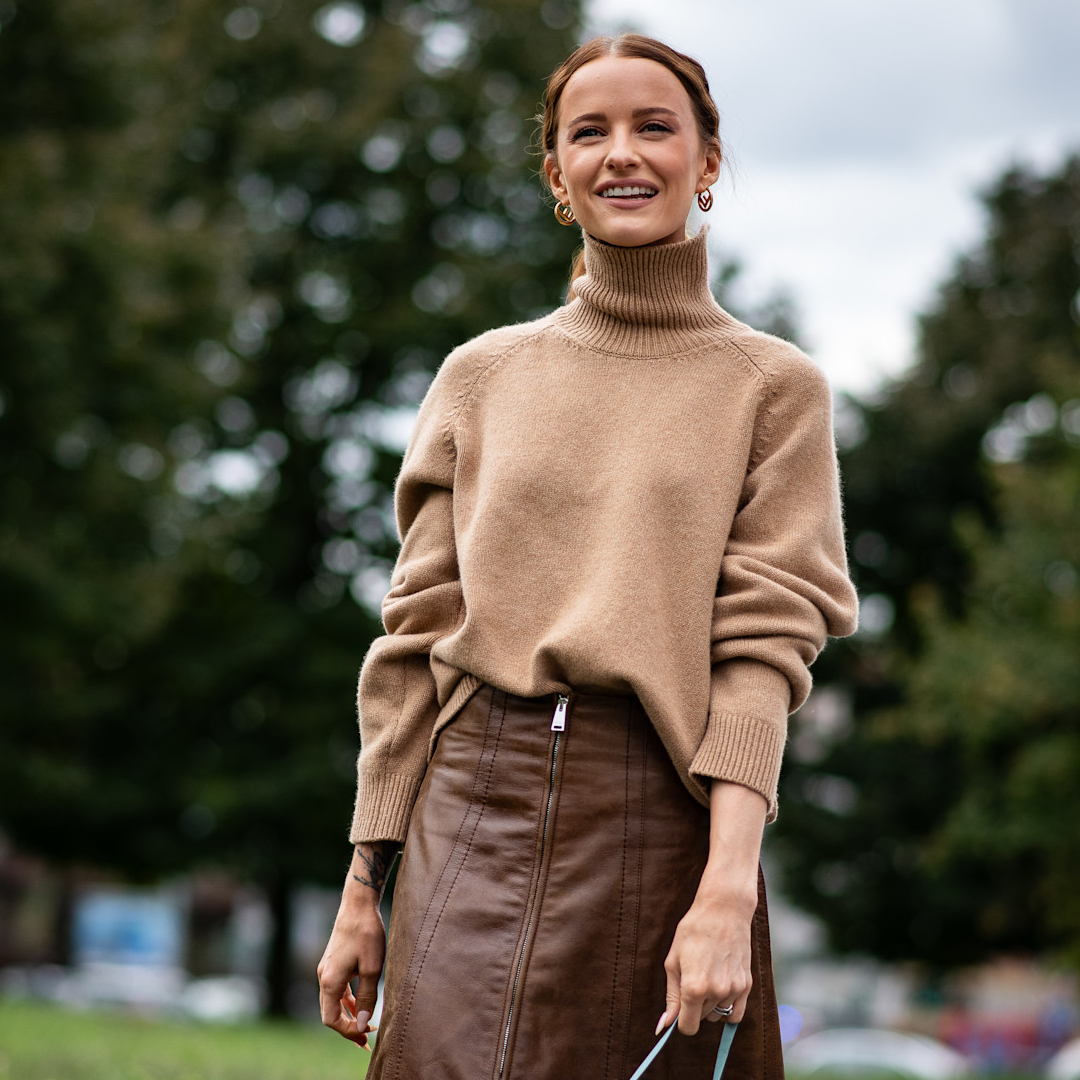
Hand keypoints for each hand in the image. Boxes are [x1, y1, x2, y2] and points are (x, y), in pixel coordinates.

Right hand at [317, 842, 396, 1047]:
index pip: (331, 1019)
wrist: (358, 903)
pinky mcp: (333, 961)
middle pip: (330, 1013)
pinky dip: (348, 1000)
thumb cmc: (367, 933)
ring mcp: (326, 968)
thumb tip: (363, 1023)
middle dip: (348, 1027)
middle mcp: (323, 976)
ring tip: (366, 1026)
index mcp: (329, 981)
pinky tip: (361, 1004)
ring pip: (334, 1001)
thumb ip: (367, 997)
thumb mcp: (371, 967)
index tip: (366, 1035)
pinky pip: (337, 989)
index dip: (348, 1031)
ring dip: (348, 1014)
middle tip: (366, 1040)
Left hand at [659, 888, 754, 1035]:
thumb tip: (664, 1025)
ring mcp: (733, 989)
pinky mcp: (747, 985)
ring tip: (708, 976)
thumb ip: (671, 995)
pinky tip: (721, 988)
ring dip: (711, 1004)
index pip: (687, 1027)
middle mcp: (715, 992)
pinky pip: (736, 1013)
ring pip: (718, 1014)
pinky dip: (727, 1007)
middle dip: (694, 1006)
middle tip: (693, 977)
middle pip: (702, 1018)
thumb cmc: (694, 931)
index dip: (680, 1020)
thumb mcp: (673, 960)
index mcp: (693, 987)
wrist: (724, 910)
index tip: (679, 1008)